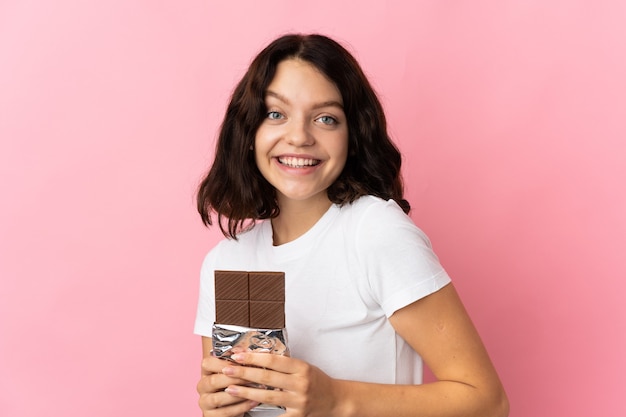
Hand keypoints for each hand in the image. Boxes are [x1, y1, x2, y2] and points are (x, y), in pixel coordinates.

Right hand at [197, 355, 259, 416]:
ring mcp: (205, 402)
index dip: (223, 362)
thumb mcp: (235, 372)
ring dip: (238, 393)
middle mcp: (203, 387)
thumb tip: (246, 351)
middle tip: (250, 376)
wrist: (234, 406)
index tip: (239, 360)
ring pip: (218, 398)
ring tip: (254, 389)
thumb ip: (239, 362)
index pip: (207, 363)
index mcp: (206, 373)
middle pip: (213, 381)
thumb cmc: (235, 385)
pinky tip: (253, 401)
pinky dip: (241, 407)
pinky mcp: (210, 416)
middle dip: (234, 378)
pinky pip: (225, 412)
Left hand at [221, 352, 341, 416]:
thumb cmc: (318, 381)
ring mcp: (298, 401)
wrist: (336, 400)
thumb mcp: (304, 367)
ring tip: (230, 388)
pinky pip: (276, 416)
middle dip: (245, 373)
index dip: (254, 357)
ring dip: (247, 392)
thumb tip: (258, 358)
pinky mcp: (297, 416)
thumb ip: (285, 365)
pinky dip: (261, 412)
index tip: (238, 355)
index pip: (274, 360)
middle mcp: (300, 384)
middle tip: (227, 369)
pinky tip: (246, 408)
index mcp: (302, 368)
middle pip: (267, 377)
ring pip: (268, 396)